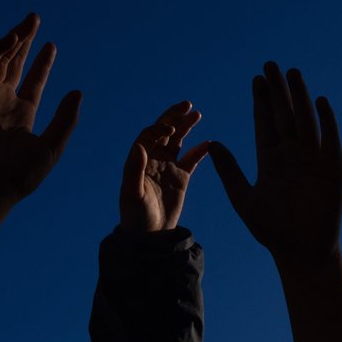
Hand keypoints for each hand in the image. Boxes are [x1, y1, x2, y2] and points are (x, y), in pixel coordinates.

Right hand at [0, 14, 81, 261]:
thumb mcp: (51, 146)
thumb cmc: (18, 177)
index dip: (41, 64)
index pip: (31, 82)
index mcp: (20, 116)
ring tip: (28, 22)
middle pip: (13, 65)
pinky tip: (11, 38)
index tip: (51, 46)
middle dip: (24, 42)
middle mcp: (1, 105)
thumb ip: (66, 120)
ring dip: (11, 40)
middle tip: (35, 19)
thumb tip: (78, 92)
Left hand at [119, 101, 209, 232]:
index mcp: (140, 160)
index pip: (150, 135)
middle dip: (174, 117)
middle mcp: (154, 160)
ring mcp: (168, 168)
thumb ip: (134, 170)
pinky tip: (209, 143)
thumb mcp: (133, 194)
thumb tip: (139, 145)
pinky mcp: (181, 179)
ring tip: (196, 114)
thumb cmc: (136, 217)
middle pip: (165, 132)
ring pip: (178, 141)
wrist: (150, 237)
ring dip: (186, 127)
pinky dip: (199, 150)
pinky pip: (191, 159)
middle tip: (187, 104)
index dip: (160, 127)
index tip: (172, 126)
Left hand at [210, 62, 341, 341]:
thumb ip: (229, 171)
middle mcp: (291, 155)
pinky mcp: (332, 169)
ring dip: (299, 97)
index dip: (260, 101)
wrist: (301, 251)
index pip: (264, 123)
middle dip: (277, 90)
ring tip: (292, 73)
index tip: (256, 79)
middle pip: (283, 115)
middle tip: (270, 64)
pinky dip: (326, 121)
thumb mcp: (244, 199)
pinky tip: (320, 101)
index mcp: (270, 159)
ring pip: (304, 120)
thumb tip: (212, 144)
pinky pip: (329, 139)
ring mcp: (312, 160)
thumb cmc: (272, 230)